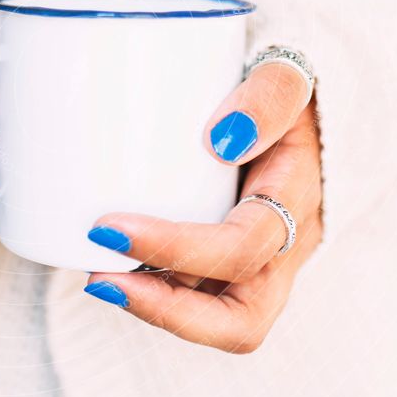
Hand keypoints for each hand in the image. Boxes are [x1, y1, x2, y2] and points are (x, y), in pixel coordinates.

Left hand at [84, 63, 322, 351]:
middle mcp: (284, 248)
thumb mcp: (289, 76)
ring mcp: (260, 263)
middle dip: (165, 310)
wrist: (295, 108)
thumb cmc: (284, 93)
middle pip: (241, 320)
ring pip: (216, 317)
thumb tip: (223, 138)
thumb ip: (270, 96)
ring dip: (153, 306)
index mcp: (298, 203)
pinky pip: (199, 295)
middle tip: (100, 281)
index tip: (109, 226)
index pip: (243, 248)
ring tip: (97, 278)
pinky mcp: (230, 262)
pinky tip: (112, 263)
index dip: (177, 249)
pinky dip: (155, 290)